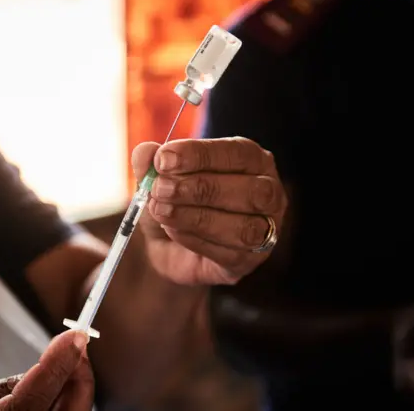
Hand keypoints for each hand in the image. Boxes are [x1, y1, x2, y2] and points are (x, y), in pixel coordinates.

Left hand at [132, 137, 286, 284]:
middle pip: (250, 190)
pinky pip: (230, 253)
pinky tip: (172, 230)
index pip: (236, 153)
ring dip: (197, 218)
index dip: (200, 155)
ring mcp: (265, 230)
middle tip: (161, 188)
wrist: (169, 245)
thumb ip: (152, 163)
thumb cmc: (175, 201)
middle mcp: (268, 193)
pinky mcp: (249, 261)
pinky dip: (196, 241)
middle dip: (200, 188)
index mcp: (252, 160)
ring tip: (162, 211)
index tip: (164, 159)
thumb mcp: (158, 178)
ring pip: (244, 226)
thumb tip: (145, 152)